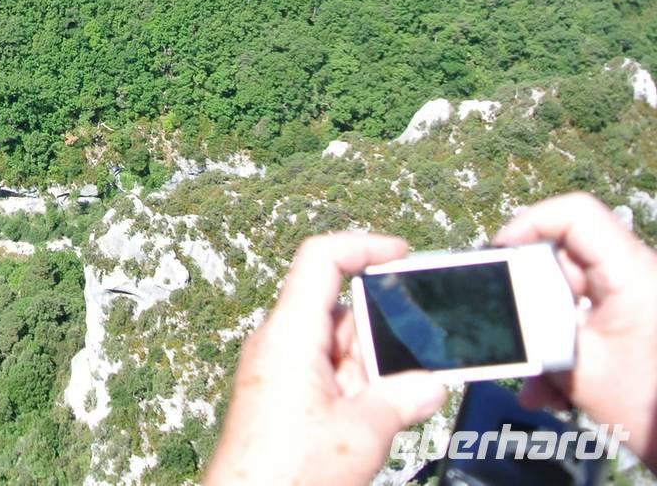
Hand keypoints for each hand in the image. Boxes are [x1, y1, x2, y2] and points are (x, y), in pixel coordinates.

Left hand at [203, 232, 447, 485]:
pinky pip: (328, 377)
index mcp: (289, 334)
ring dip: (376, 367)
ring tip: (410, 395)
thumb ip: (402, 399)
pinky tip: (385, 415)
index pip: (320, 260)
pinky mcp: (282, 401)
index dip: (362, 246)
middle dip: (384, 330)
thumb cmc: (284, 472)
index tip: (400, 253)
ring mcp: (278, 373)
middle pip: (339, 311)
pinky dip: (359, 387)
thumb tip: (430, 385)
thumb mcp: (362, 432)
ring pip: (338, 349)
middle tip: (425, 354)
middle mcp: (279, 345)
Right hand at [493, 192, 656, 467]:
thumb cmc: (648, 404)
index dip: (530, 222)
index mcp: (632, 273)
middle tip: (506, 324)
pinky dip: (563, 351)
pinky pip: (584, 321)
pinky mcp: (630, 326)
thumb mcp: (579, 368)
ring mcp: (633, 303)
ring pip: (570, 297)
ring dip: (543, 335)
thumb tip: (497, 308)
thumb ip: (533, 330)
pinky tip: (552, 391)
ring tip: (537, 381)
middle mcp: (636, 278)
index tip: (500, 254)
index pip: (576, 215)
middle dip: (528, 296)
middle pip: (564, 259)